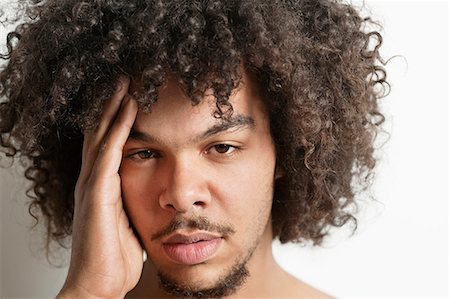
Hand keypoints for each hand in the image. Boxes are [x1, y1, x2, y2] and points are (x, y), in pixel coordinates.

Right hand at [58, 77, 141, 298]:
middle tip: (125, 79)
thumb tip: (156, 195)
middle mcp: (93, 181)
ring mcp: (92, 186)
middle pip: (101, 133)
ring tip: (124, 83)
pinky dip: (117, 129)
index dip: (117, 120)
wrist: (99, 284)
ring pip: (101, 136)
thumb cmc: (117, 257)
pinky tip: (127, 110)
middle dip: (112, 105)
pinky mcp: (97, 194)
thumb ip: (137, 203)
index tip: (131, 97)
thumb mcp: (132, 222)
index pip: (108, 144)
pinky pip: (108, 154)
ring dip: (113, 108)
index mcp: (103, 187)